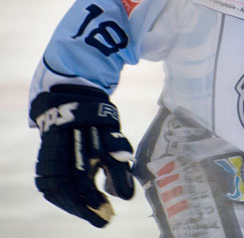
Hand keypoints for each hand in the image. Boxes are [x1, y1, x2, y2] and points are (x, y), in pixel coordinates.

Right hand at [30, 84, 134, 227]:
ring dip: (72, 203)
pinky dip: (61, 194)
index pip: (82, 189)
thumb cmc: (99, 121)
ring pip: (55, 190)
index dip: (92, 203)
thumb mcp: (113, 142)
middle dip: (83, 207)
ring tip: (89, 209)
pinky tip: (74, 198)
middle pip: (66, 194)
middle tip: (100, 216)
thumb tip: (126, 196)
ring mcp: (50, 158)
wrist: (75, 99)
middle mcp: (60, 158)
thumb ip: (118, 170)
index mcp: (79, 153)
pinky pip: (49, 183)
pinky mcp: (45, 158)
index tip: (106, 214)